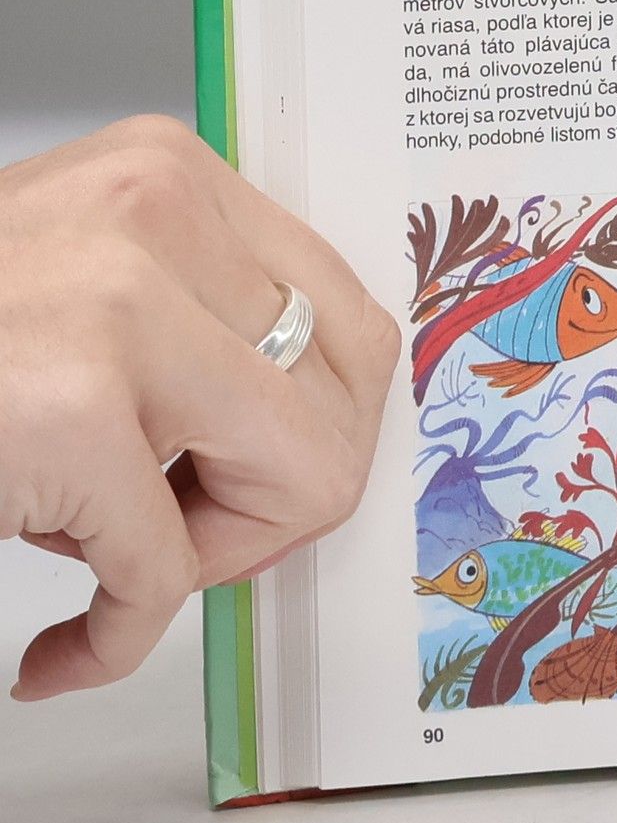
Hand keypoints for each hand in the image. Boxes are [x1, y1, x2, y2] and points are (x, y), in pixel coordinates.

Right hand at [0, 117, 400, 699]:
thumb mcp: (81, 292)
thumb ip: (196, 328)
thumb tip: (331, 427)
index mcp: (166, 175)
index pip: (353, 323)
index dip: (327, 434)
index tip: (266, 487)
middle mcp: (151, 213)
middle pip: (346, 403)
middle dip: (277, 502)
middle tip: (184, 539)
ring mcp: (111, 306)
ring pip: (297, 478)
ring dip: (204, 559)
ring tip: (103, 559)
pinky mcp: (60, 412)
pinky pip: (167, 573)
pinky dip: (115, 637)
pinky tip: (57, 648)